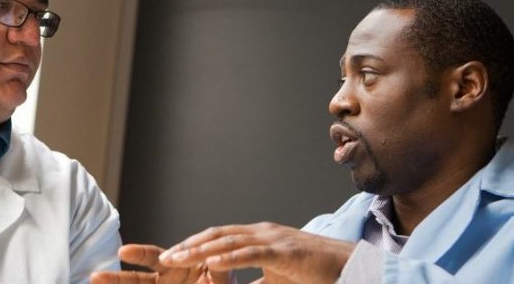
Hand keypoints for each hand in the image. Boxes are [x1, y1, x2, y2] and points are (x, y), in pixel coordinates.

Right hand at [90, 243, 231, 283]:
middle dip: (116, 277)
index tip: (124, 253)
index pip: (156, 257)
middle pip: (136, 278)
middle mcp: (167, 278)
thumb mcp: (223, 279)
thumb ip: (217, 272)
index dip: (139, 255)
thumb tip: (216, 260)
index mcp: (180, 265)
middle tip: (96, 276)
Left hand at [157, 222, 355, 283]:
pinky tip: (211, 262)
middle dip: (188, 245)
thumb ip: (253, 283)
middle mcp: (262, 233)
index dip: (193, 246)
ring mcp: (274, 239)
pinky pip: (252, 253)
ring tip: (177, 258)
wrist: (350, 268)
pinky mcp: (286, 252)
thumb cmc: (315, 274)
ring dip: (200, 250)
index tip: (170, 257)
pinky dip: (230, 257)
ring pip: (229, 240)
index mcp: (258, 238)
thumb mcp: (276, 280)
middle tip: (163, 258)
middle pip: (216, 235)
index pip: (218, 238)